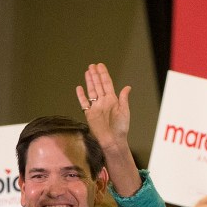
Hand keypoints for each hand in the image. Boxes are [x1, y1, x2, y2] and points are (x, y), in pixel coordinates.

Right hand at [76, 63, 141, 196]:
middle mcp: (103, 102)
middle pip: (98, 85)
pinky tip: (79, 88)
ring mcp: (95, 107)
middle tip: (92, 65)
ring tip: (87, 71)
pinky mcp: (89, 114)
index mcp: (113, 100)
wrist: (112, 140)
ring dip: (89, 81)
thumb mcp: (124, 111)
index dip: (103, 74)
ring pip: (91, 91)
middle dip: (95, 75)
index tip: (100, 66)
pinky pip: (83, 103)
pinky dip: (81, 95)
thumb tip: (127, 87)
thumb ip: (123, 99)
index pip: (107, 84)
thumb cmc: (121, 128)